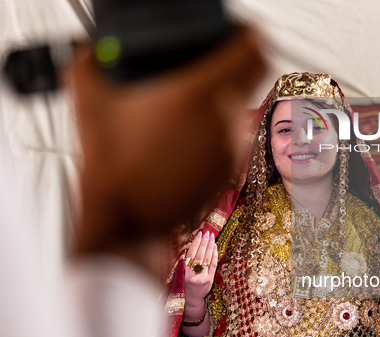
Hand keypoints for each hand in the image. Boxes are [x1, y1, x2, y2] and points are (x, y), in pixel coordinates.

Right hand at [69, 26, 265, 257]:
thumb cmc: (111, 166)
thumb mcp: (89, 103)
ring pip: (240, 109)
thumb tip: (90, 50)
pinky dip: (218, 132)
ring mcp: (231, 147)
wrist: (124, 220)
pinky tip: (187, 139)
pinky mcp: (229, 171)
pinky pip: (232, 139)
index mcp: (198, 93)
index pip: (254, 50)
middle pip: (254, 76)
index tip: (243, 34)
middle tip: (220, 63)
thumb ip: (87, 63)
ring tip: (188, 110)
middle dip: (242, 64)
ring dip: (223, 102)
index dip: (252, 36)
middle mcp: (224, 118)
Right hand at [184, 230, 218, 306]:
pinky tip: (215, 247)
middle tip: (207, 232)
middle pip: (201, 254)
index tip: (199, 234)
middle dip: (204, 242)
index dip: (196, 243)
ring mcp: (203, 277)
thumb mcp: (181, 274)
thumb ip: (185, 262)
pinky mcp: (210, 279)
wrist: (191, 300)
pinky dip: (214, 255)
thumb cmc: (184, 285)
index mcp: (185, 272)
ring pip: (208, 258)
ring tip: (212, 236)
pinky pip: (214, 264)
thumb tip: (193, 246)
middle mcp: (194, 274)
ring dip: (210, 246)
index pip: (192, 254)